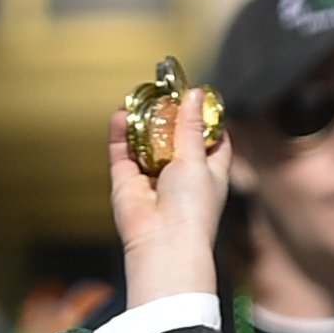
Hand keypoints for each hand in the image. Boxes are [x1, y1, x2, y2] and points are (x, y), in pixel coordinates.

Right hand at [107, 100, 230, 305]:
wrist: (164, 244)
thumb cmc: (192, 210)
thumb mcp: (198, 159)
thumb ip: (191, 126)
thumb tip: (194, 94)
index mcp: (209, 174)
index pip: (213, 142)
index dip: (207, 119)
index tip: (200, 97)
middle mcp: (181, 176)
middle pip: (174, 137)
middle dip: (168, 114)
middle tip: (163, 88)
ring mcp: (152, 178)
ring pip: (145, 141)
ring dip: (142, 119)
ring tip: (140, 96)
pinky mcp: (127, 181)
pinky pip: (121, 151)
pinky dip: (120, 132)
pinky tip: (121, 113)